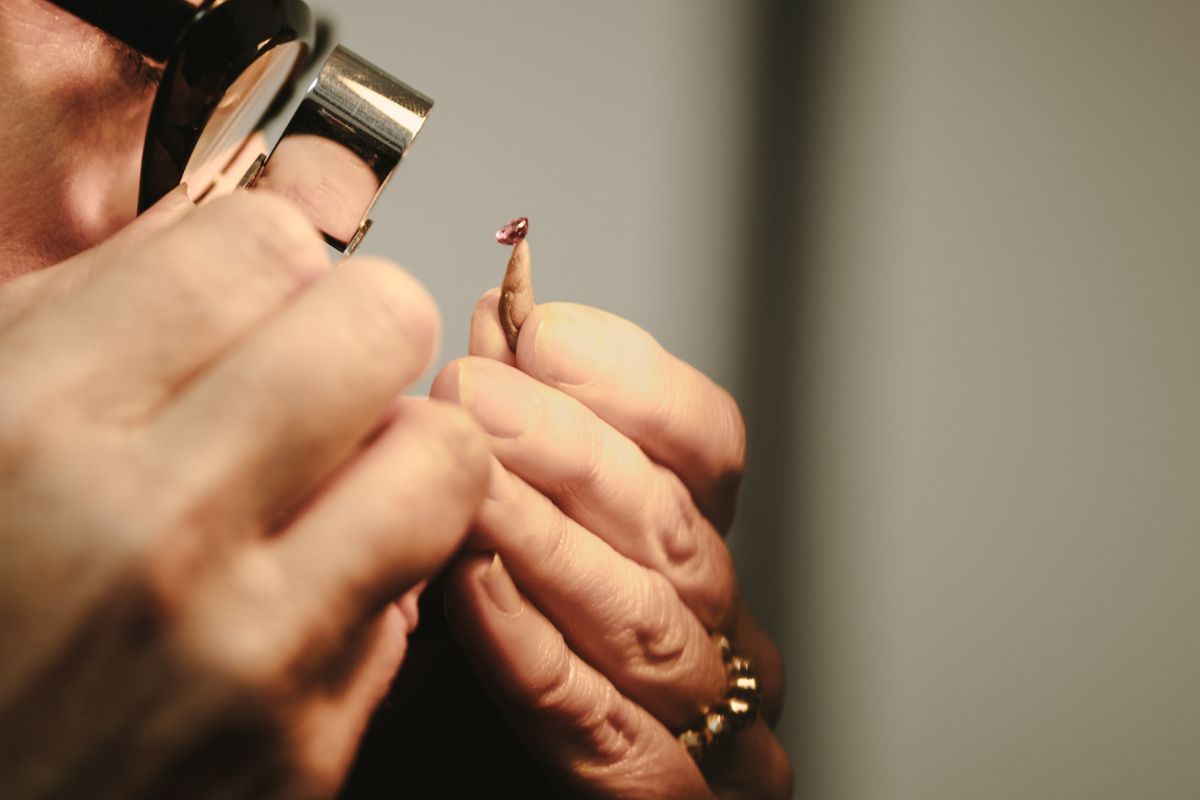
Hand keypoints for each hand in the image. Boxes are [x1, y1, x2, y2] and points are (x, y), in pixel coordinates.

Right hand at [0, 191, 487, 798]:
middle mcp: (148, 537)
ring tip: (338, 471)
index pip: (260, 244)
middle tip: (323, 366)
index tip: (254, 293)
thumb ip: (87, 314)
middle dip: (361, 326)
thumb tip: (235, 226)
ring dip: (404, 446)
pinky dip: (374, 574)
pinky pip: (413, 600)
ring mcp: (243, 656)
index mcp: (31, 426)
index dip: (269, 254)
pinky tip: (299, 586)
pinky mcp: (302, 751)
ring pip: (446, 458)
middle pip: (383, 323)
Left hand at [431, 291, 791, 798]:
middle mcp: (715, 627)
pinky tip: (476, 591)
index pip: (705, 445)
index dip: (631, 381)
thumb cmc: (475, 677)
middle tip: (475, 391)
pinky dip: (537, 652)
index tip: (540, 332)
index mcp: (687, 550)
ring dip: (549, 539)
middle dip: (570, 447)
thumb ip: (505, 437)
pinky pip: (604, 726)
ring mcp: (706, 725)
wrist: (461, 793)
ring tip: (470, 478)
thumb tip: (494, 319)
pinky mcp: (656, 798)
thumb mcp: (486, 533)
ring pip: (643, 614)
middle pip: (671, 519)